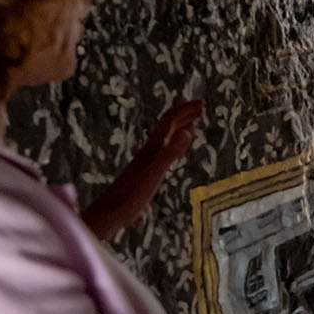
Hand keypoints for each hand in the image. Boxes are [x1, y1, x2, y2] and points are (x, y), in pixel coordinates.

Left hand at [80, 99, 204, 240]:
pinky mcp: (147, 171)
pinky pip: (164, 151)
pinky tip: (176, 150)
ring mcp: (148, 160)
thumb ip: (170, 152)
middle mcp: (150, 150)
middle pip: (167, 125)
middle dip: (184, 114)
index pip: (170, 121)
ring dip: (179, 127)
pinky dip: (174, 145)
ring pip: (165, 137)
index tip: (201, 103)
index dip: (185, 110)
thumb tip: (188, 131)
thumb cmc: (132, 194)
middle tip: (200, 108)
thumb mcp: (155, 173)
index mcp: (153, 147)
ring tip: (191, 123)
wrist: (111, 211)